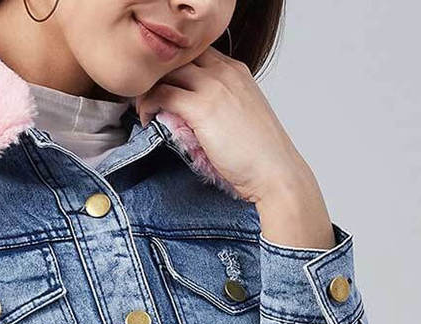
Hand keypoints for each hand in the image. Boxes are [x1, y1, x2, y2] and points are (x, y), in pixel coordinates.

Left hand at [135, 44, 335, 247]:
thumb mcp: (241, 115)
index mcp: (236, 71)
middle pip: (179, 58)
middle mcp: (225, 71)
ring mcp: (214, 86)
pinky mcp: (201, 107)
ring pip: (167, 73)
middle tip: (147, 99)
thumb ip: (220, 103)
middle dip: (159, 76)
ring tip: (145, 112)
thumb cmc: (259, 153)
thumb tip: (193, 113)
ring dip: (149, 90)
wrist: (274, 171)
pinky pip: (162, 94)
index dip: (174, 71)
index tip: (163, 90)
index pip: (196, 54)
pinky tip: (147, 121)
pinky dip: (148, 105)